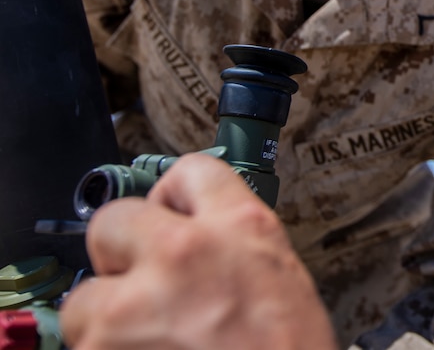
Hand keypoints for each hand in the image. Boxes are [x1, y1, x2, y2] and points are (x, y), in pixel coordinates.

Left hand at [60, 153, 337, 349]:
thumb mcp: (280, 281)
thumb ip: (231, 250)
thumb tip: (191, 246)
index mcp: (240, 229)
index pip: (191, 172)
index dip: (175, 198)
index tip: (170, 218)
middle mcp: (184, 252)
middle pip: (114, 219)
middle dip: (120, 254)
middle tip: (144, 288)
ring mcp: (135, 305)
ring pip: (84, 297)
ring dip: (105, 322)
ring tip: (147, 344)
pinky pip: (83, 346)